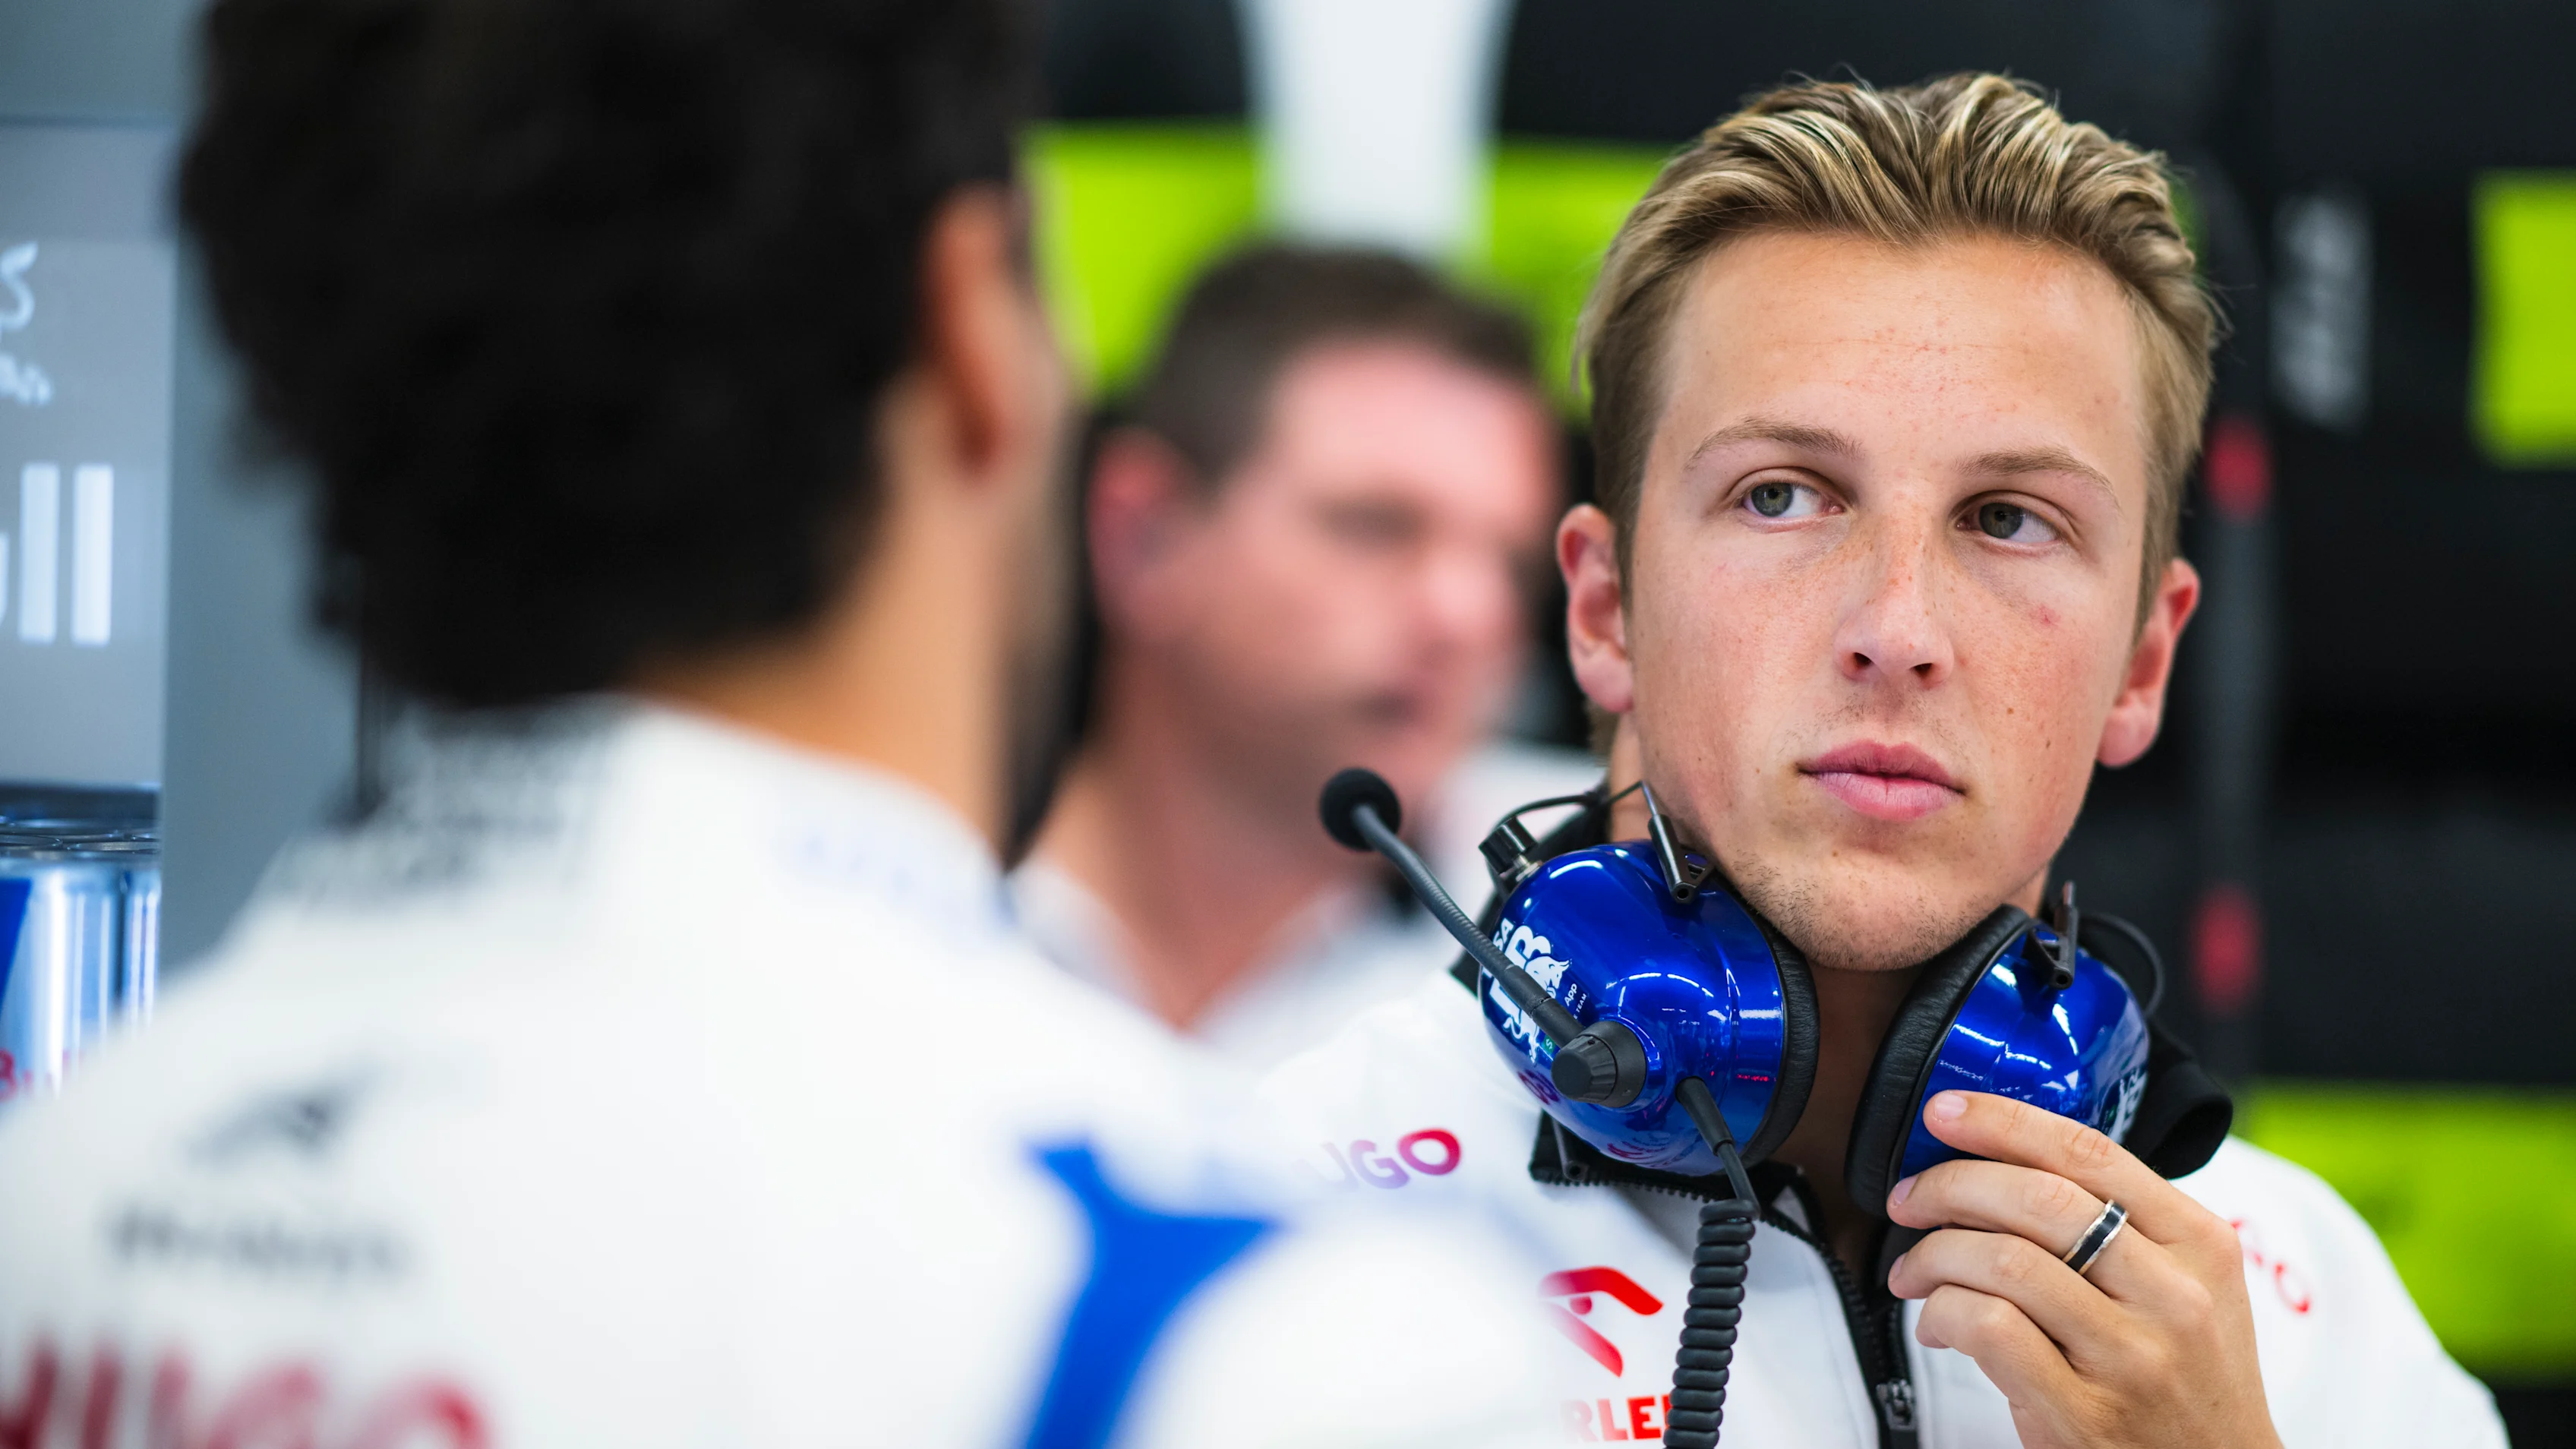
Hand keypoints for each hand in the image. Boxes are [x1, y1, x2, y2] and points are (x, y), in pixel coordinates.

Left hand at [1884, 1090, 2278, 1448]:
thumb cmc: (2187, 1378)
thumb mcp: (2186, 1287)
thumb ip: (2119, 1224)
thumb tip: (1999, 1163)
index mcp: (2199, 1244)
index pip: (2088, 1153)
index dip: (2002, 1121)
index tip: (1944, 1112)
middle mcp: (2173, 1295)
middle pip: (2036, 1199)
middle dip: (1949, 1185)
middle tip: (1909, 1198)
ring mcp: (2131, 1356)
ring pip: (2003, 1261)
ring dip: (1934, 1254)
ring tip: (1914, 1269)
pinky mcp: (2086, 1413)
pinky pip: (1989, 1330)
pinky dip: (1943, 1313)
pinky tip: (1937, 1323)